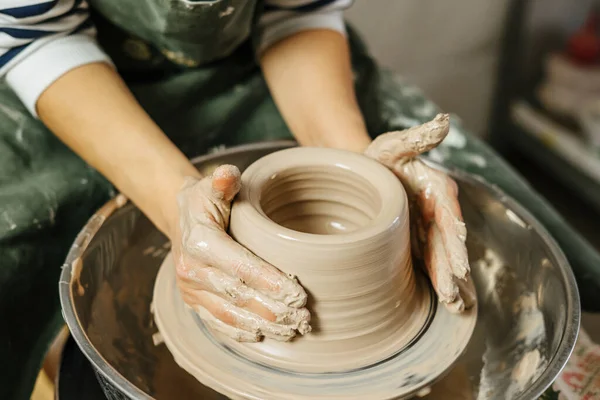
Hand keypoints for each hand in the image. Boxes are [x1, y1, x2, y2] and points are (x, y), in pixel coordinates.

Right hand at [172, 165, 310, 341]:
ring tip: (291, 330)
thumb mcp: (212, 184)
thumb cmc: (205, 201)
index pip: (240, 266)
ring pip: (229, 314)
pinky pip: (216, 322)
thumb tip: (228, 175)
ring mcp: (191, 289)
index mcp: (199, 241)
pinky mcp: (193, 302)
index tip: (298, 294)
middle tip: (302, 317)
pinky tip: (263, 336)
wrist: (181, 219)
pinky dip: (240, 332)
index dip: (269, 281)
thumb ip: (223, 180)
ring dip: (262, 325)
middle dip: (272, 310)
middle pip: (238, 295)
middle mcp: (191, 269)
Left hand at [365, 114, 475, 312]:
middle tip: (453, 293)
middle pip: (447, 242)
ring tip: (455, 305)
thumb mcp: (394, 144)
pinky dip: (437, 280)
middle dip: (452, 269)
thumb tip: (444, 123)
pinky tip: (445, 302)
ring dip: (449, 281)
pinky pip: (429, 263)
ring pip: (442, 257)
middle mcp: (438, 210)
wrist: (364, 171)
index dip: (455, 238)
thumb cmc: (379, 157)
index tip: (460, 261)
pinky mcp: (416, 242)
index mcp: (437, 188)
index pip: (449, 215)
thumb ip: (418, 137)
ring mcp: (428, 228)